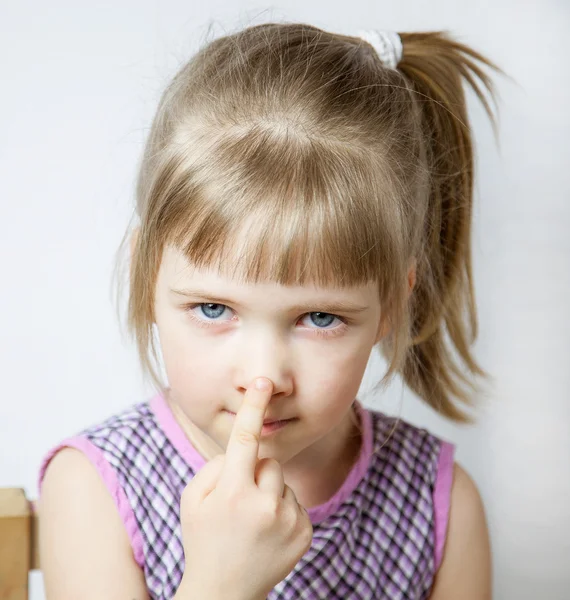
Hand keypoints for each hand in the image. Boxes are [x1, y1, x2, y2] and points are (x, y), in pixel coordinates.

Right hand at [178, 377, 313, 599]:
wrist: (224, 593)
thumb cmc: (203, 538)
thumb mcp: (191, 499)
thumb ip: (214, 466)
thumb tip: (243, 452)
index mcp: (232, 493)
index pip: (244, 438)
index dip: (253, 406)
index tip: (263, 381)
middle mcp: (264, 505)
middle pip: (267, 461)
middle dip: (254, 472)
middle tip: (238, 502)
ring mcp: (288, 521)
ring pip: (282, 480)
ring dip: (269, 490)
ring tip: (253, 520)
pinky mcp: (305, 533)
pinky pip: (295, 500)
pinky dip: (282, 509)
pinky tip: (267, 532)